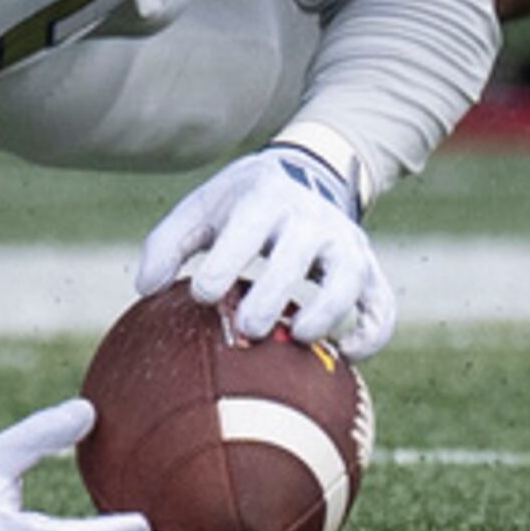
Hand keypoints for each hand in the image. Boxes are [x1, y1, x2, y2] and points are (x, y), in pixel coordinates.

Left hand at [134, 142, 396, 354]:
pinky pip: (382, 302)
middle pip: (298, 255)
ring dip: (327, 311)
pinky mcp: (367, 267)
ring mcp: (344, 242)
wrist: (305, 174)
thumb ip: (167, 243)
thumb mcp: (201, 209)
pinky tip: (347, 356)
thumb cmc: (238, 206)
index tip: (202, 295)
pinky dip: (373, 331)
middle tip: (248, 330)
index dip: (224, 266)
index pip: (247, 230)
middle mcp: (310, 218)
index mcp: (265, 199)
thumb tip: (147, 288)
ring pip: (348, 278)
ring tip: (298, 337)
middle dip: (272, 295)